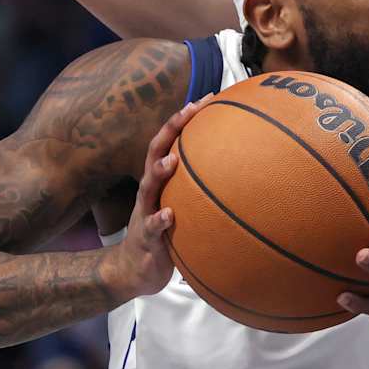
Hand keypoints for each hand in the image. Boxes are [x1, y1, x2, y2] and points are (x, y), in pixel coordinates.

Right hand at [105, 100, 202, 300]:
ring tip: (172, 159)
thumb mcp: (180, 205)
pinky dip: (159, 220)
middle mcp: (150, 192)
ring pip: (148, 188)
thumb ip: (198, 187)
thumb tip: (234, 168)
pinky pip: (152, 228)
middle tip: (188, 111)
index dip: (183, 120)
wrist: (133, 270)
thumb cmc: (163, 232)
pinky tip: (169, 215)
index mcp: (159, 181)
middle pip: (155, 153)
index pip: (168, 142)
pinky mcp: (146, 239)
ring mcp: (145, 213)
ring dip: (159, 172)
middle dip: (170, 130)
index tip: (205, 99)